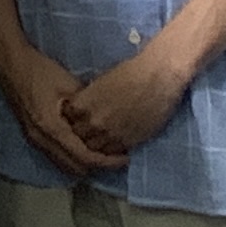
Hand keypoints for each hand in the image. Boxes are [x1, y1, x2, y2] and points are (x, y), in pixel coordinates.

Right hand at [0, 40, 121, 177]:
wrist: (9, 62)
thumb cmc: (36, 69)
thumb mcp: (69, 84)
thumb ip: (87, 105)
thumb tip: (107, 117)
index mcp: (51, 128)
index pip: (84, 158)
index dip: (107, 161)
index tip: (123, 158)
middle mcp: (41, 139)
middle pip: (74, 168)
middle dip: (97, 166)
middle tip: (115, 157)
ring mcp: (34, 139)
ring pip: (63, 164)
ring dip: (83, 162)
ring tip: (101, 152)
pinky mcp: (32, 135)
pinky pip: (55, 156)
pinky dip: (71, 156)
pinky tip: (81, 144)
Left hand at [59, 45, 192, 159]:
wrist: (158, 78)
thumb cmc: (131, 72)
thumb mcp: (101, 83)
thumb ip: (89, 99)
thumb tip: (83, 108)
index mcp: (84, 104)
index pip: (67, 120)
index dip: (72, 120)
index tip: (77, 118)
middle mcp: (94, 121)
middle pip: (78, 138)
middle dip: (82, 134)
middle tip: (89, 132)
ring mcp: (111, 134)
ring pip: (94, 149)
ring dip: (96, 145)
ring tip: (102, 140)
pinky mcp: (128, 142)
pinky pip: (112, 154)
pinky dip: (111, 151)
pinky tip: (115, 144)